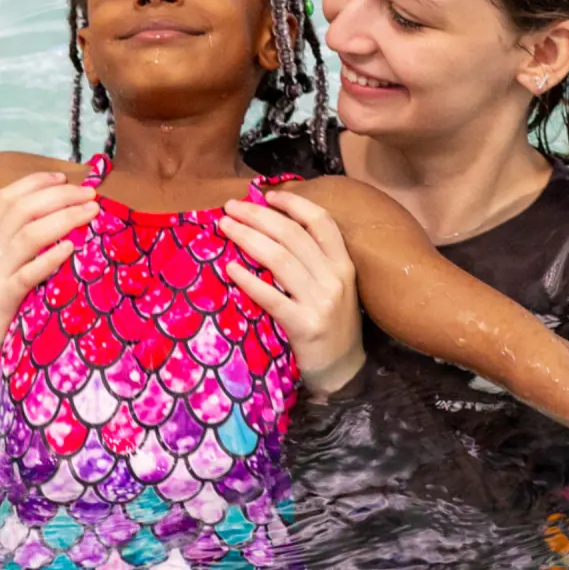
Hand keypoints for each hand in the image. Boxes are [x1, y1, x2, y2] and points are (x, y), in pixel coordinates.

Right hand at [0, 171, 97, 357]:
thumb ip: (16, 254)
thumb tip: (53, 233)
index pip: (5, 200)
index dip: (34, 182)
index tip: (64, 176)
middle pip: (21, 210)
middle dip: (58, 195)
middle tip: (89, 192)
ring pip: (27, 235)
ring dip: (63, 218)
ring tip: (90, 211)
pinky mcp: (0, 302)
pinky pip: (26, 275)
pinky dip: (50, 259)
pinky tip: (71, 249)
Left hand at [220, 191, 363, 396]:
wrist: (344, 374)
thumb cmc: (332, 327)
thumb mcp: (334, 290)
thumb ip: (314, 262)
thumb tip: (272, 229)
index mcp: (344, 265)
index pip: (321, 222)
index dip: (293, 204)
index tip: (266, 195)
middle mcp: (335, 279)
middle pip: (293, 235)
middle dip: (258, 216)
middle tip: (231, 207)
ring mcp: (321, 303)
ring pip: (280, 259)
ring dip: (248, 238)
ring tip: (224, 227)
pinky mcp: (305, 327)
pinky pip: (271, 297)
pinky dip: (249, 280)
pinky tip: (230, 268)